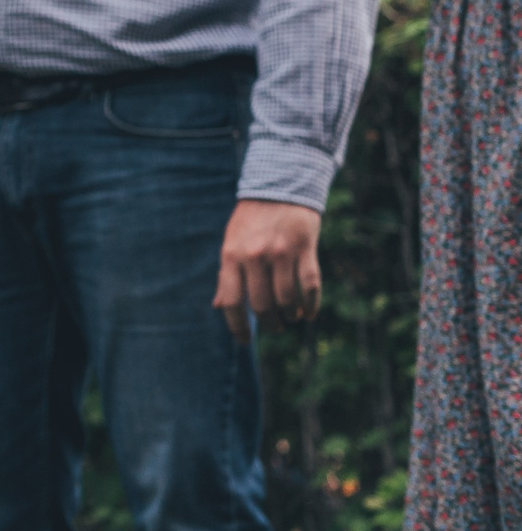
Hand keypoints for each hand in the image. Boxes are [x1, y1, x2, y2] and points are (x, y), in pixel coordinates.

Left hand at [214, 199, 321, 339]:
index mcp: (231, 256)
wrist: (279, 188)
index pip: (231, 302)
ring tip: (290, 318)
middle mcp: (254, 257)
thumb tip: (219, 307)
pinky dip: (310, 306)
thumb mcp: (231, 244)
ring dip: (289, 316)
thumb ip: (227, 275)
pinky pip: (310, 288)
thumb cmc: (251, 222)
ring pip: (287, 301)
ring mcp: (280, 254)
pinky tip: (308, 313)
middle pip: (261, 306)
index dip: (237, 326)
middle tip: (273, 327)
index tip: (244, 342)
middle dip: (269, 324)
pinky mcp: (305, 250)